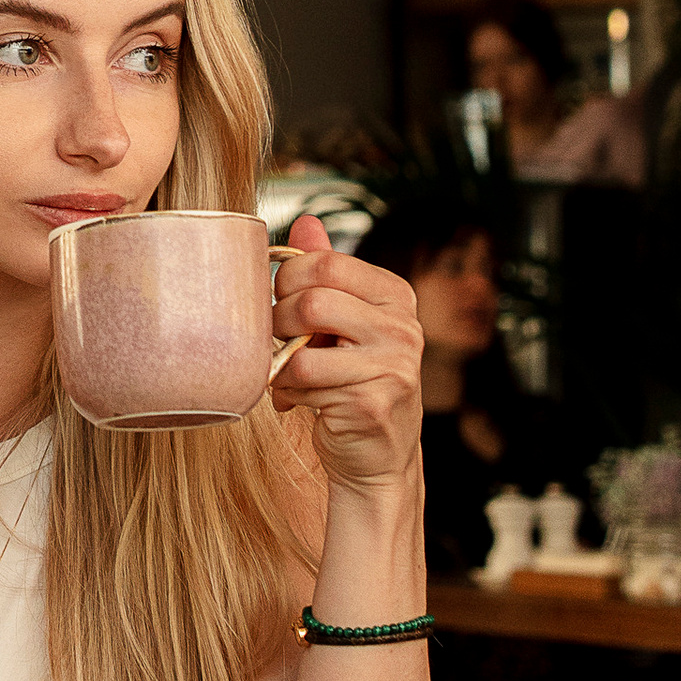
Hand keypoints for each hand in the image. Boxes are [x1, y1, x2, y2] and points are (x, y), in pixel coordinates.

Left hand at [268, 214, 424, 492]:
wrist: (377, 457)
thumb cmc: (352, 383)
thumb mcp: (344, 323)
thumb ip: (326, 274)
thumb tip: (305, 223)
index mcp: (395, 295)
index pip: (326, 262)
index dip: (288, 279)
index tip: (281, 300)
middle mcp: (402, 326)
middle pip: (312, 300)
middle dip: (279, 321)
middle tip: (279, 341)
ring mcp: (392, 365)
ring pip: (304, 345)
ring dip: (281, 361)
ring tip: (287, 372)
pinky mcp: (372, 401)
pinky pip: (304, 382)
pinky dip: (286, 391)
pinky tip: (296, 399)